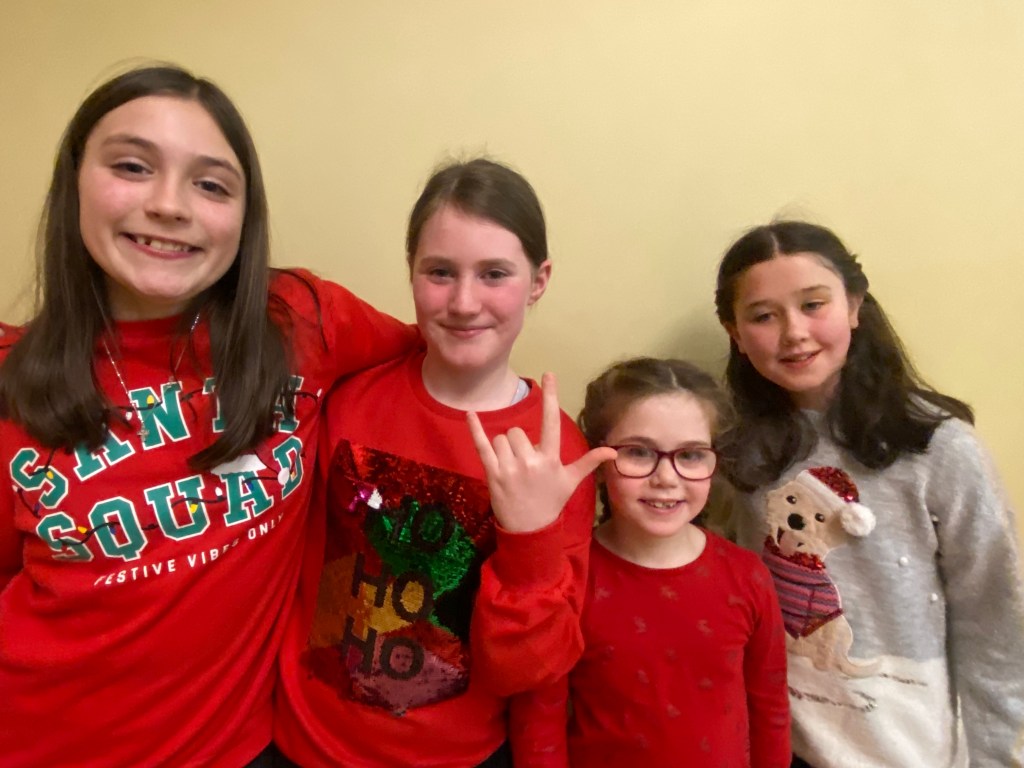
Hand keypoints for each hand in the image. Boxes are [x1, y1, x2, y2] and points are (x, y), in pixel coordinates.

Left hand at [468, 372, 616, 532]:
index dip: (551, 397)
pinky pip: (481, 445)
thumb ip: (589, 462)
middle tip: (524, 463)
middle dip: (519, 442)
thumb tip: (613, 451)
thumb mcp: (571, 481)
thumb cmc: (551, 502)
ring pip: (501, 438)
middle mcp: (530, 461)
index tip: (548, 374)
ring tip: (512, 468)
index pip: (551, 422)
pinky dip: (475, 428)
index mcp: (550, 459)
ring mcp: (509, 467)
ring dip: (504, 448)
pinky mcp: (492, 473)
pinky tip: (470, 413)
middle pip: (518, 432)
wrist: (530, 530)